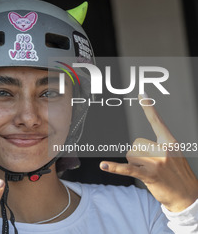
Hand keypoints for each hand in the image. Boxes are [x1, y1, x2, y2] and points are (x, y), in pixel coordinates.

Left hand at [100, 95, 197, 211]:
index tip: (142, 95)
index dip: (149, 108)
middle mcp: (164, 149)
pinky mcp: (149, 175)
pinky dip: (115, 168)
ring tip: (149, 172)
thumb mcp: (174, 155)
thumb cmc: (178, 175)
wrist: (188, 196)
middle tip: (151, 166)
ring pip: (131, 155)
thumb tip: (138, 144)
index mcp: (170, 142)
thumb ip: (159, 145)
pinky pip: (127, 169)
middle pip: (136, 143)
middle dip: (138, 155)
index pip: (157, 121)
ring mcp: (157, 162)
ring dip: (135, 164)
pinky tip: (104, 165)